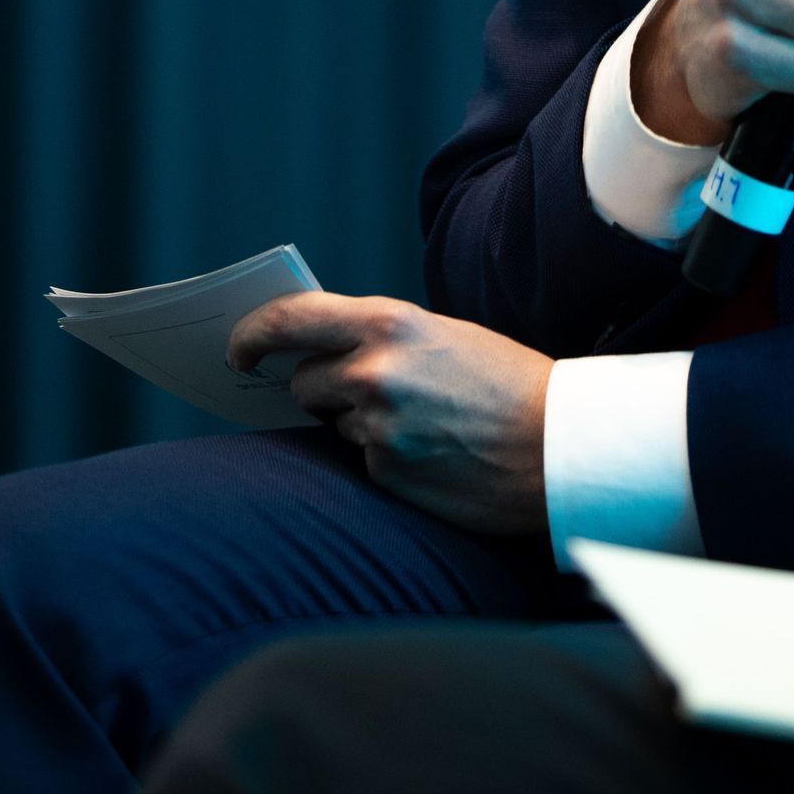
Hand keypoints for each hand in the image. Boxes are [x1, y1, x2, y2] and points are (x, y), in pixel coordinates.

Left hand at [227, 293, 551, 533]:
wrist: (557, 444)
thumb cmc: (505, 381)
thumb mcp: (441, 335)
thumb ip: (380, 337)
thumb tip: (319, 350)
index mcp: (389, 323)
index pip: (290, 319)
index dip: (252, 333)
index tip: (237, 349)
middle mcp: (373, 372)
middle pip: (303, 380)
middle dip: (320, 387)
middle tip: (363, 390)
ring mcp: (377, 427)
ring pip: (334, 422)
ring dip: (359, 422)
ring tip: (422, 420)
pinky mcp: (387, 474)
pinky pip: (363, 460)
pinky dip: (386, 456)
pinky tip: (432, 451)